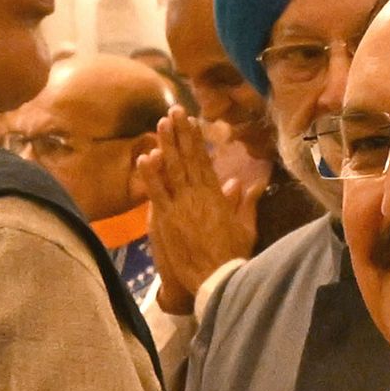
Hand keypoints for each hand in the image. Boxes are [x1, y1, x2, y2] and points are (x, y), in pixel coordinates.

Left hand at [141, 115, 260, 307]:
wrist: (217, 278)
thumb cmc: (233, 256)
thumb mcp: (245, 228)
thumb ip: (243, 204)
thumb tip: (241, 182)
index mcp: (217, 196)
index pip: (204, 161)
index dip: (196, 140)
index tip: (191, 121)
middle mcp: (198, 195)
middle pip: (187, 159)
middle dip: (180, 133)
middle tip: (174, 111)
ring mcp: (180, 206)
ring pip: (172, 170)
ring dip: (166, 145)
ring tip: (160, 124)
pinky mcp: (167, 220)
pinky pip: (157, 193)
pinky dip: (150, 175)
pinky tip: (144, 157)